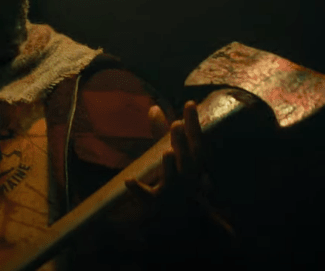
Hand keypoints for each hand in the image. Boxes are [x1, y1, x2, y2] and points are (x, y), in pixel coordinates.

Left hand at [124, 101, 234, 236]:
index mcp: (191, 164)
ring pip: (172, 180)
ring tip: (166, 152)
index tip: (191, 103)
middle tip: (177, 124)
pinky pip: (147, 198)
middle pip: (186, 161)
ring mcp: (171, 191)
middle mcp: (185, 178)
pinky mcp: (155, 203)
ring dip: (169, 166)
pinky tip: (129, 180)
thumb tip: (153, 107)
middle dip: (182, 143)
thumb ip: (162, 133)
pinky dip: (138, 189)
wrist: (178, 220)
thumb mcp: (172, 157)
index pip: (196, 142)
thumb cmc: (175, 181)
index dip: (194, 124)